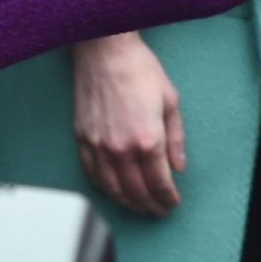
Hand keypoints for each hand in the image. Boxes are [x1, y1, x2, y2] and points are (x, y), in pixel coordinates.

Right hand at [71, 32, 186, 216]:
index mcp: (147, 139)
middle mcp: (121, 148)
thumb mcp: (170, 100)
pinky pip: (92, 174)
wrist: (105, 50)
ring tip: (138, 206)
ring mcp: (98, 145)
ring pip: (112, 188)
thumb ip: (175, 138)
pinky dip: (104, 188)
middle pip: (136, 191)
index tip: (172, 202)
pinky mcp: (82, 138)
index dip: (167, 198)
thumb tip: (178, 166)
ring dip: (127, 202)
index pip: (159, 183)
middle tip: (158, 210)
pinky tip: (113, 190)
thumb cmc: (138, 69)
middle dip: (150, 206)